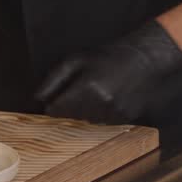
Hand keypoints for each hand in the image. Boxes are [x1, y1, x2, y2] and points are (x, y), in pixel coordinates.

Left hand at [36, 21, 181, 123]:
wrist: (144, 60)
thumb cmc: (107, 57)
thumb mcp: (76, 60)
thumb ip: (54, 79)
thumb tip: (37, 98)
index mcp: (86, 88)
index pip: (56, 110)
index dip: (53, 104)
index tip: (57, 97)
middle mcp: (100, 104)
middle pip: (70, 117)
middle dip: (70, 107)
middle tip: (81, 89)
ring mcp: (114, 113)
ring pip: (85, 122)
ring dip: (85, 112)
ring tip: (96, 92)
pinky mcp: (124, 119)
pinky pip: (102, 123)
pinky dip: (100, 115)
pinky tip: (108, 99)